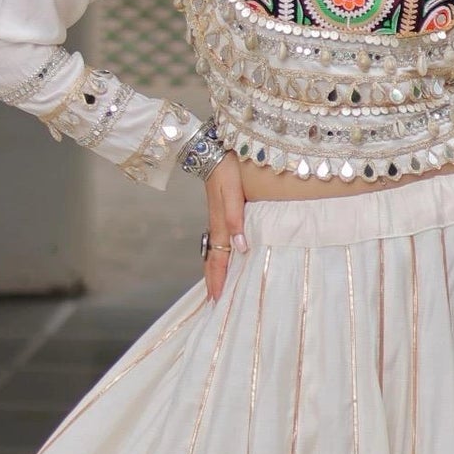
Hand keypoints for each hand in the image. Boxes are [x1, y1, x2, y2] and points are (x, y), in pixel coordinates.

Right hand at [200, 153, 248, 300]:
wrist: (211, 150)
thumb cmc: (225, 169)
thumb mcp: (232, 192)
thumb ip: (235, 219)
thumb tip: (241, 247)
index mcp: (219, 224)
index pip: (218, 259)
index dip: (217, 280)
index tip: (217, 301)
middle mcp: (216, 225)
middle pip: (213, 259)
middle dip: (213, 281)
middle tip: (215, 303)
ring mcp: (217, 219)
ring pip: (215, 251)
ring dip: (216, 270)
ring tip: (218, 287)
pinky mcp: (220, 212)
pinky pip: (218, 241)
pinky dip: (219, 255)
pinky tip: (226, 258)